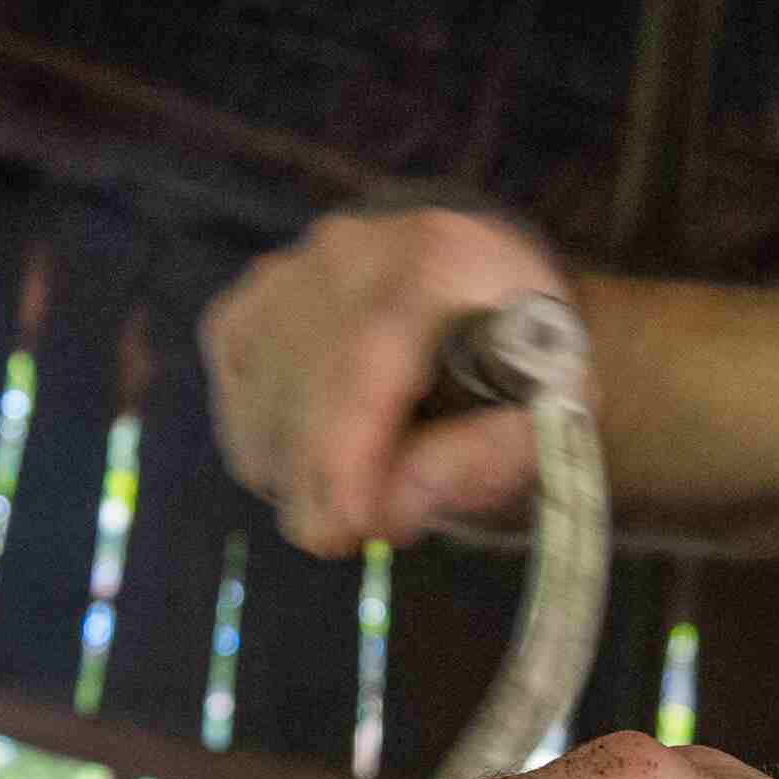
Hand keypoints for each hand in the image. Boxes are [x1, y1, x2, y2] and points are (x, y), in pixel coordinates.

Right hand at [202, 206, 572, 557]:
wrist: (480, 306)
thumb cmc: (522, 373)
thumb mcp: (542, 423)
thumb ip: (478, 463)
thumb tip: (385, 511)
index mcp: (441, 257)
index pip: (367, 356)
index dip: (345, 451)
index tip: (344, 530)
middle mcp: (350, 249)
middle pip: (304, 392)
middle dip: (328, 487)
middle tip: (377, 526)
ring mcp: (287, 274)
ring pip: (262, 416)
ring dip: (303, 478)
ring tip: (370, 472)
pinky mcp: (244, 306)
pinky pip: (237, 411)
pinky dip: (272, 453)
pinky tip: (326, 448)